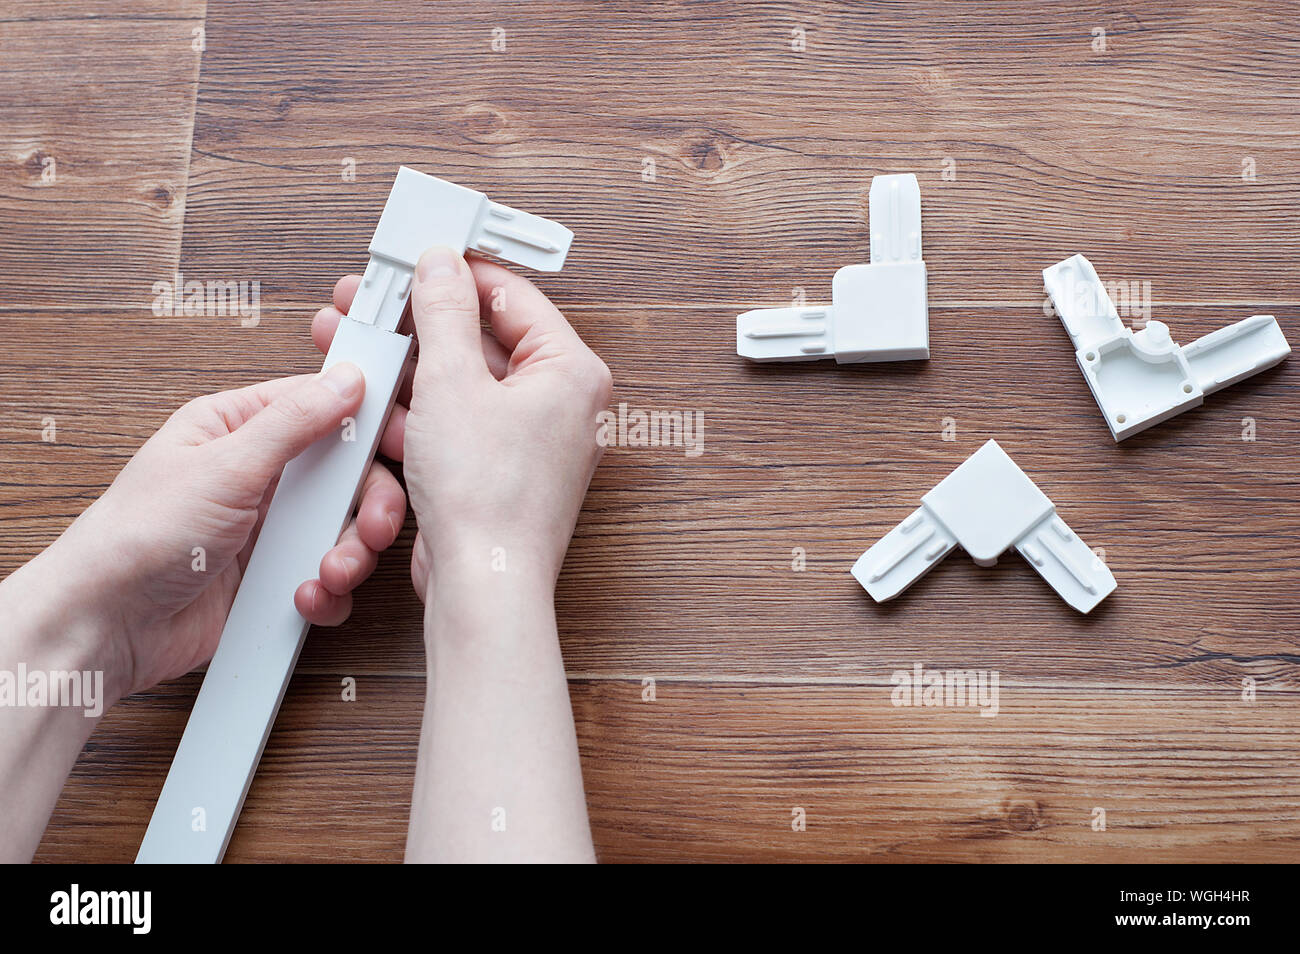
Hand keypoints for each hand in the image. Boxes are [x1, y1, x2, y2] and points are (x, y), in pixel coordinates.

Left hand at [24, 364, 407, 704]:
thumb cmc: (138, 537)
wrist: (107, 626)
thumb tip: (347, 379)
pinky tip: (302, 597)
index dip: (371, 423)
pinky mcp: (277, 577)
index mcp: (241, 428)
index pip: (326, 406)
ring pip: (348, 530)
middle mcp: (263, 475)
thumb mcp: (224, 466)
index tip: (399, 443)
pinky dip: (327, 592)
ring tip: (328, 572)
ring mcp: (273, 529)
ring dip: (349, 554)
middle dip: (369, 505)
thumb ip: (294, 422)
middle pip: (351, 475)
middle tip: (370, 527)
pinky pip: (331, 578)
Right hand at [313, 248, 610, 599]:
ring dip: (406, 367)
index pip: (513, 296)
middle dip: (418, 323)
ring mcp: (531, 442)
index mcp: (571, 371)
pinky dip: (418, 413)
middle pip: (482, 340)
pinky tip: (371, 400)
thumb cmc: (487, 495)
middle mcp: (561, 404)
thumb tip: (440, 264)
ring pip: (462, 385)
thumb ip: (444, 314)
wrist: (482, 584)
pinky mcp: (500, 473)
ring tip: (354, 341)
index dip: (458, 272)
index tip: (416, 256)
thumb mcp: (452, 383)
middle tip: (372, 300)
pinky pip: (457, 425)